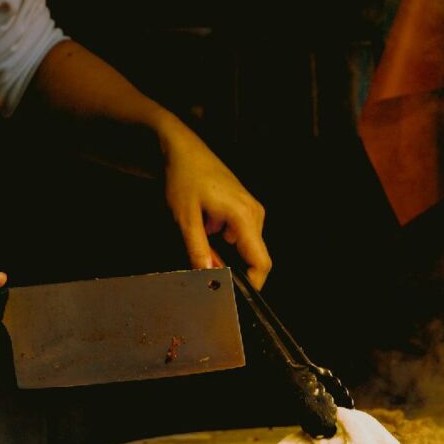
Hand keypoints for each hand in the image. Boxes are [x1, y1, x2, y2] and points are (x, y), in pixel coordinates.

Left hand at [160, 117, 271, 289]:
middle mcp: (255, 213)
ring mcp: (251, 209)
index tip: (234, 296)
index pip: (261, 262)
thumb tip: (208, 276)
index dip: (253, 284)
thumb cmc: (183, 178)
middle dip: (233, 269)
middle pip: (254, 257)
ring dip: (226, 255)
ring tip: (201, 246)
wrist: (181, 147)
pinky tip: (205, 232)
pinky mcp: (243, 207)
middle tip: (205, 269)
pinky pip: (240, 235)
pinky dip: (224, 242)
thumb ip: (198, 250)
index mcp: (245, 217)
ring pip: (245, 247)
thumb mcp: (185, 218)